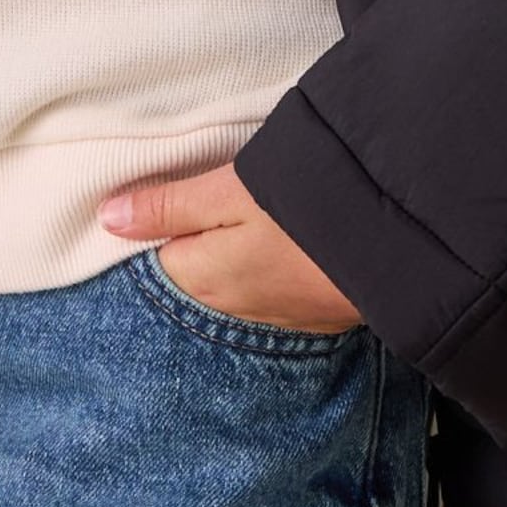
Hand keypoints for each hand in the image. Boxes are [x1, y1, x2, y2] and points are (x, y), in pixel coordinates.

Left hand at [96, 160, 364, 333]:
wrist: (401, 252)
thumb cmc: (309, 213)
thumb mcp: (230, 194)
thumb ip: (169, 204)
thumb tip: (106, 216)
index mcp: (202, 277)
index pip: (154, 253)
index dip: (158, 219)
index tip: (170, 190)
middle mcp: (233, 308)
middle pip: (196, 267)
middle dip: (198, 236)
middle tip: (217, 194)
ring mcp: (279, 316)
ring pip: (238, 279)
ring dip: (239, 251)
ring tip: (258, 212)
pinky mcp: (317, 312)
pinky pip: (279, 287)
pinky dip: (277, 263)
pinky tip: (292, 238)